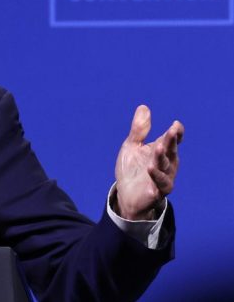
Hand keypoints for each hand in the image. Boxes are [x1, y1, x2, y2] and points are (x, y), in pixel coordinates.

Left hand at [115, 105, 183, 219]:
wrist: (126, 195)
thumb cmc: (132, 169)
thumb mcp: (132, 146)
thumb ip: (139, 129)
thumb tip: (143, 107)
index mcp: (162, 151)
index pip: (172, 140)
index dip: (176, 133)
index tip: (176, 125)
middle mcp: (167, 164)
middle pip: (170, 150)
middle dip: (171, 141)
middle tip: (172, 130)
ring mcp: (163, 177)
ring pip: (165, 166)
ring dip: (162, 157)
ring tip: (158, 147)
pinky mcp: (157, 191)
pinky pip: (160, 184)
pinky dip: (157, 177)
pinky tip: (151, 169)